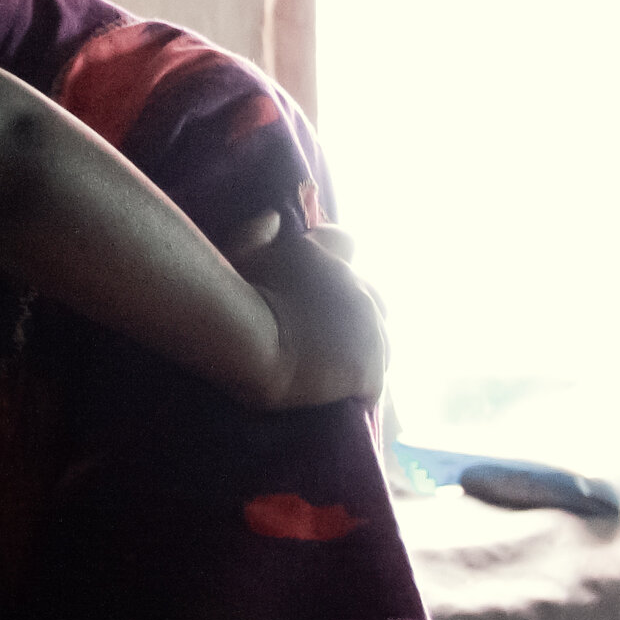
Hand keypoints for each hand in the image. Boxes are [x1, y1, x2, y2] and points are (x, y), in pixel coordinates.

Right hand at [219, 214, 386, 407]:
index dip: (337, 259)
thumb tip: (273, 217)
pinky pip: (374, 383)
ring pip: (381, 344)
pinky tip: (348, 402)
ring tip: (343, 374)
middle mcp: (356, 286)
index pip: (345, 243)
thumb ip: (257, 233)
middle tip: (334, 340)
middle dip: (358, 318)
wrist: (251, 342)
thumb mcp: (240, 255)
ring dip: (366, 355)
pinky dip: (361, 391)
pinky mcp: (368, 367)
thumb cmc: (239, 296)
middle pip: (374, 301)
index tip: (321, 281)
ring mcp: (367, 327)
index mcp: (327, 255)